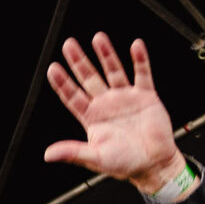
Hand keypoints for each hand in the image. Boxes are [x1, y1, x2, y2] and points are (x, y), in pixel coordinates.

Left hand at [42, 33, 184, 193]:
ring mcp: (125, 97)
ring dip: (106, 54)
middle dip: (79, 61)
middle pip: (89, 78)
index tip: (53, 69)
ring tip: (98, 38)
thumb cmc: (126, 164)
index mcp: (93, 117)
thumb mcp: (96, 159)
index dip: (62, 83)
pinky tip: (136, 46)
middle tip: (68, 45)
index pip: (73, 96)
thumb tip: (49, 154)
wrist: (155, 165)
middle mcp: (107, 104)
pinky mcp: (145, 96)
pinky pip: (142, 74)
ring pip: (113, 71)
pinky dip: (140, 60)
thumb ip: (73, 153)